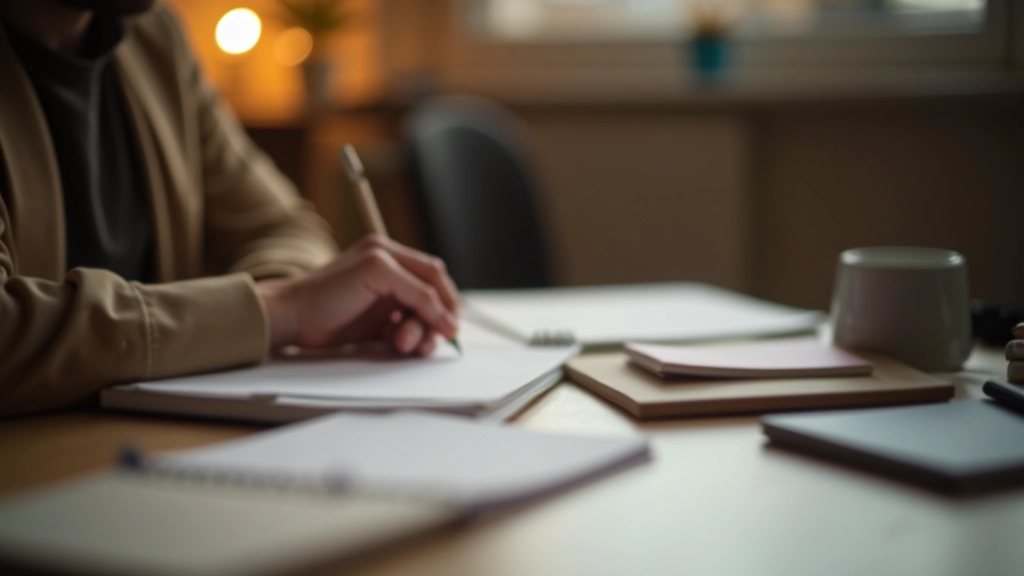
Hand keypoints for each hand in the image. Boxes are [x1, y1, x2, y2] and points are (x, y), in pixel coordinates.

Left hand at [255, 235, 459, 355]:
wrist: (292, 319)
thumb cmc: (325, 292)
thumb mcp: (377, 275)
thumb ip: (415, 289)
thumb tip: (444, 313)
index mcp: (389, 254)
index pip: (433, 274)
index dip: (446, 299)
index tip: (450, 324)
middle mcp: (390, 275)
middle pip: (431, 298)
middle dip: (433, 320)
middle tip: (426, 340)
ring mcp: (384, 301)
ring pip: (420, 319)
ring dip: (419, 334)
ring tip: (403, 344)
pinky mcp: (377, 324)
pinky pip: (406, 333)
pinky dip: (408, 342)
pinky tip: (396, 346)